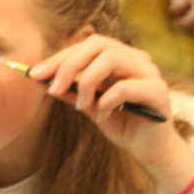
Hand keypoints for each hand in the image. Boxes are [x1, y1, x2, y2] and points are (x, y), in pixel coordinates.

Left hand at [29, 35, 176, 165]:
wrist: (150, 149)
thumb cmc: (120, 122)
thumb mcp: (88, 105)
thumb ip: (70, 90)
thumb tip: (41, 80)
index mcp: (119, 56)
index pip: (85, 46)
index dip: (58, 58)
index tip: (35, 74)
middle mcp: (135, 58)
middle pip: (97, 44)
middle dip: (68, 65)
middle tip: (53, 89)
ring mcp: (149, 71)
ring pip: (111, 59)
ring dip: (87, 82)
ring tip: (82, 106)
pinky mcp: (158, 91)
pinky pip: (125, 87)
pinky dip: (106, 101)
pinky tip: (102, 117)